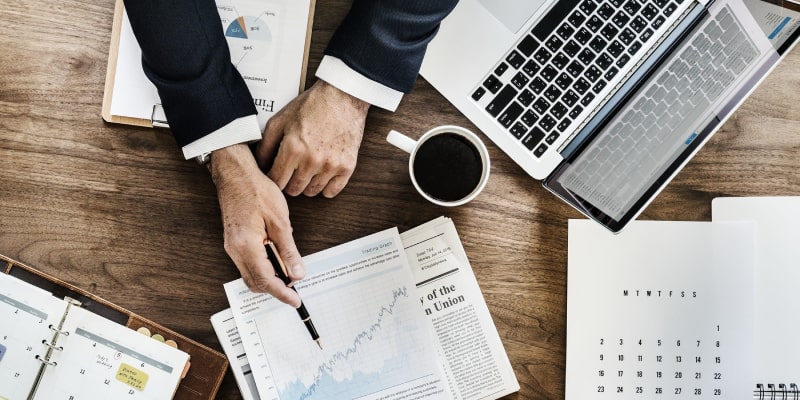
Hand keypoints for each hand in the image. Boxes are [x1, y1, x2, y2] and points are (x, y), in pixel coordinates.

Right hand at [210, 143, 304, 306]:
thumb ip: (288, 250)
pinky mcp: (234, 242)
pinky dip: (263, 267)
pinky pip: (248, 264)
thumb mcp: (280, 221)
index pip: (265, 280)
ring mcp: (232, 247)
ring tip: (288, 271)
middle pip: (255, 282)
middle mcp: (235, 250)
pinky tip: (277, 258)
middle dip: (275, 289)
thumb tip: (297, 273)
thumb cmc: (256, 191)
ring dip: (269, 278)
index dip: (282, 293)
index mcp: (246, 246)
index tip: (295, 300)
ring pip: (251, 275)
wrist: (236, 175)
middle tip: (295, 288)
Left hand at [256, 80, 369, 197]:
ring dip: (306, 184)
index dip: (273, 179)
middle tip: (291, 170)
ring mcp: (331, 165)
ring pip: (311, 192)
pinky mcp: (347, 167)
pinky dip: (325, 187)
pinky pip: (331, 192)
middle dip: (288, 182)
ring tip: (307, 170)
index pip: (276, 181)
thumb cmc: (312, 105)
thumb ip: (266, 145)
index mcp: (293, 148)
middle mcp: (311, 160)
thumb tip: (259, 165)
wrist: (343, 96)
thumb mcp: (281, 120)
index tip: (275, 174)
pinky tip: (321, 174)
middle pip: (293, 190)